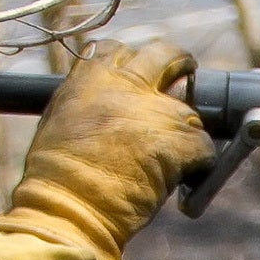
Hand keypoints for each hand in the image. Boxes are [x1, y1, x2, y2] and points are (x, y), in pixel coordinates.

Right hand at [8, 40, 214, 252]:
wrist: (67, 209)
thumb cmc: (55, 179)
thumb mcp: (57, 122)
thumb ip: (84, 102)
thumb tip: (101, 103)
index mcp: (91, 78)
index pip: (119, 50)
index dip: (133, 61)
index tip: (139, 74)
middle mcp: (127, 86)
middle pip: (166, 55)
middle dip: (179, 63)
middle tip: (186, 76)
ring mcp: (157, 112)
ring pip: (190, 110)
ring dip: (184, 131)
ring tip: (170, 157)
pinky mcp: (179, 142)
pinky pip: (205, 146)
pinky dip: (199, 163)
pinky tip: (183, 179)